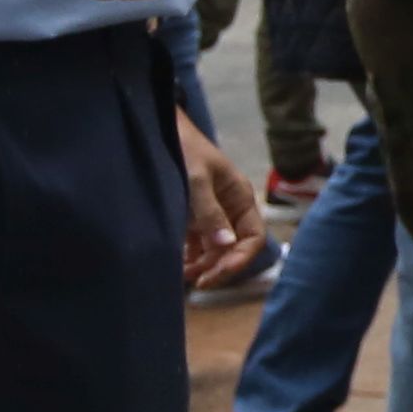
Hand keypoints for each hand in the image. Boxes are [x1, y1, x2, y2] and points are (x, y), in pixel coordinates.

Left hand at [171, 118, 262, 285]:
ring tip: (183, 276)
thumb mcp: (196, 180)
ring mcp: (212, 213)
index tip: (216, 275)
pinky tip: (178, 264)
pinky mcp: (193, 215)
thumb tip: (225, 246)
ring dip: (204, 265)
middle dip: (218, 267)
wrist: (160, 128)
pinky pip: (198, 242)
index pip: (253, 238)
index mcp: (241, 198)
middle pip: (234, 248)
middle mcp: (230, 208)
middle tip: (197, 283)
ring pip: (215, 248)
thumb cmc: (184, 149)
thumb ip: (209, 212)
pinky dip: (191, 256)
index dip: (239, 260)